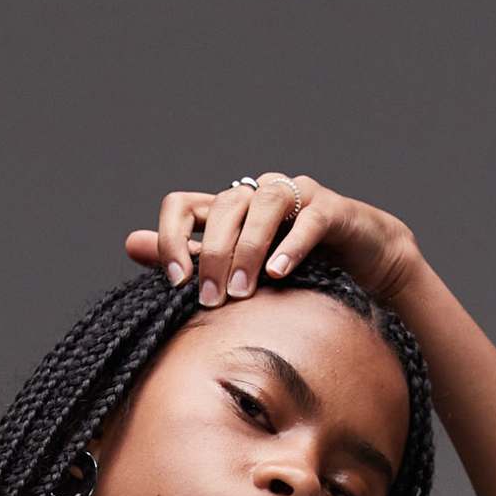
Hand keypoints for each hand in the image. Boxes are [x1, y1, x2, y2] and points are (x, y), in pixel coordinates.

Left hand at [124, 173, 420, 308]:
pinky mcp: (332, 209)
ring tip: (245, 290)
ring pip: (263, 206)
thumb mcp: (236, 268)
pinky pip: (309, 219)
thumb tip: (132, 243)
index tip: (174, 280)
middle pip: (223, 208)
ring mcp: (296, 197)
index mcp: (228, 210)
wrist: (362, 266)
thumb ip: (190, 255)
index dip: (172, 237)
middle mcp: (257, 195)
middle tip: (214, 300)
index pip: (182, 205)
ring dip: (249, 249)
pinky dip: (292, 244)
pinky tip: (279, 272)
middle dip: (214, 256)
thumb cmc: (295, 270)